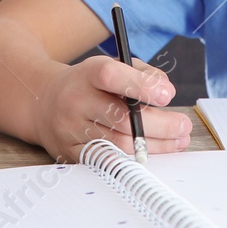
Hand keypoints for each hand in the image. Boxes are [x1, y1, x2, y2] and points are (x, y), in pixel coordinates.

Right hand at [32, 55, 190, 162]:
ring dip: (155, 145)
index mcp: (87, 74)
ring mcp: (71, 129)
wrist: (44, 102)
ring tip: (177, 140)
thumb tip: (166, 91)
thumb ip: (143, 73)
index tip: (168, 95)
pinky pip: (107, 161)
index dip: (141, 86)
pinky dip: (133, 160)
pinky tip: (151, 154)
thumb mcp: (112, 66)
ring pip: (118, 144)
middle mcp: (76, 101)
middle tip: (183, 126)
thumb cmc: (89, 84)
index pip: (111, 77)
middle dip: (160, 126)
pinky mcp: (71, 152)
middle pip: (121, 118)